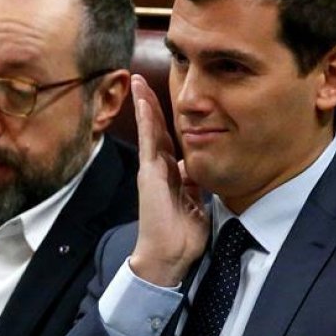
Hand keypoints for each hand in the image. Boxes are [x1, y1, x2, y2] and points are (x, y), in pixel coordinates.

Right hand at [128, 75, 208, 286]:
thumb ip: (195, 184)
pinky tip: (143, 101)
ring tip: (138, 82)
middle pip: (155, 129)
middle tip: (142, 80)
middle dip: (150, 104)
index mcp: (170, 175)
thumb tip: (198, 169)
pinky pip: (148, 141)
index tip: (163, 100)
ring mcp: (152, 170)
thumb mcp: (196, 203)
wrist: (168, 255)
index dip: (165, 119)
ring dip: (144, 104)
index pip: (167, 140)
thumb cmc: (181, 236)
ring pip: (149, 130)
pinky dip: (146, 120)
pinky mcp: (150, 174)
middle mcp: (159, 168)